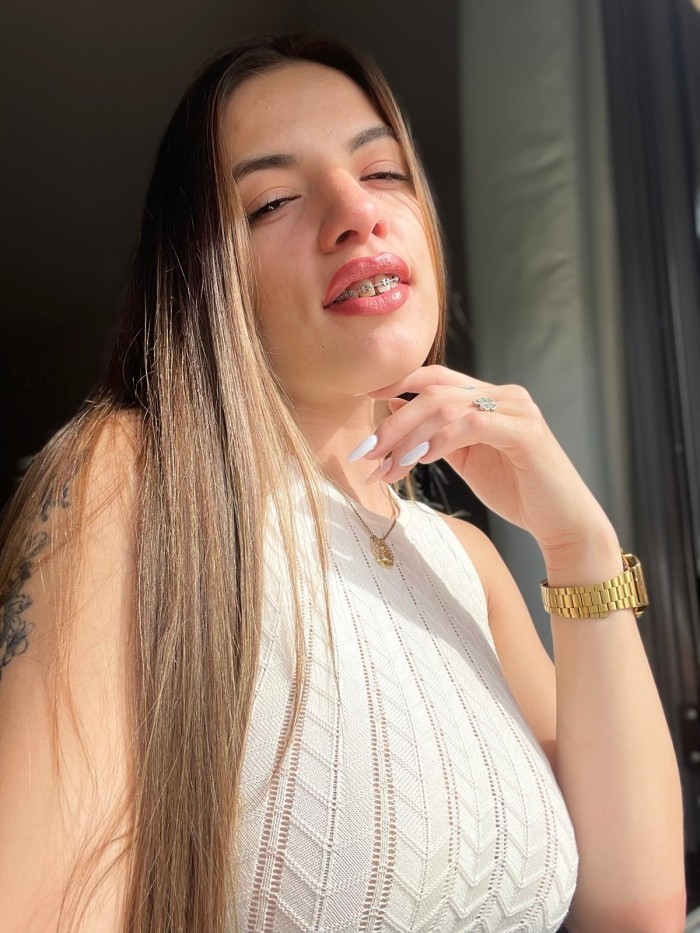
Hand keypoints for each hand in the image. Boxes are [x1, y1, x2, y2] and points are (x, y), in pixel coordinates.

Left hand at [363, 365, 616, 560]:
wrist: (563, 523)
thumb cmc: (516, 492)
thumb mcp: (466, 459)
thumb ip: (436, 435)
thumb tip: (394, 411)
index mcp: (489, 396)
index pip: (435, 377)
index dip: (397, 383)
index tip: (364, 402)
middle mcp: (504, 394)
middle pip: (433, 392)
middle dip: (393, 423)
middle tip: (366, 452)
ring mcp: (516, 410)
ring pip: (446, 407)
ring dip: (407, 439)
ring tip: (386, 468)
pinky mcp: (525, 431)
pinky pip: (471, 425)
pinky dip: (439, 440)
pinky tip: (419, 460)